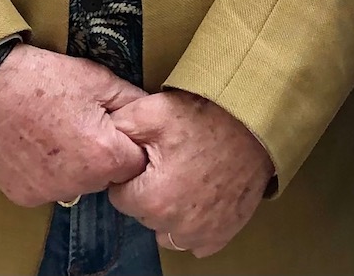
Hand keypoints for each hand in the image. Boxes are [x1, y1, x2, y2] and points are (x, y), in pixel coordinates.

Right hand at [0, 44, 147, 207]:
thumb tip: (157, 115)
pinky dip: (46, 173)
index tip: (108, 125)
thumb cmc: (45, 78)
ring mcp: (49, 194)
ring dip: (74, 166)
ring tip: (54, 132)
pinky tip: (35, 145)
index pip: (136, 163)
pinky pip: (48, 189)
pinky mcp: (24, 197)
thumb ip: (133, 101)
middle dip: (101, 155)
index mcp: (105, 156)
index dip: (126, 142)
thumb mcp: (97, 79)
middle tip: (78, 124)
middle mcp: (80, 184)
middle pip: (107, 177)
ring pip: (78, 185)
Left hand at [108, 91, 271, 258]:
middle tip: (168, 162)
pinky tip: (199, 197)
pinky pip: (194, 241)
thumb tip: (100, 139)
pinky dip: (193, 224)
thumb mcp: (152, 111)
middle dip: (149, 191)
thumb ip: (118, 129)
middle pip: (143, 214)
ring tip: (183, 178)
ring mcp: (200, 234)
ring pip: (166, 231)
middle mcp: (175, 226)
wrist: (253, 125)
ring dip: (168, 212)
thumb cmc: (204, 119)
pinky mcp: (221, 235)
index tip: (147, 158)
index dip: (131, 173)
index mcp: (152, 200)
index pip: (120, 196)